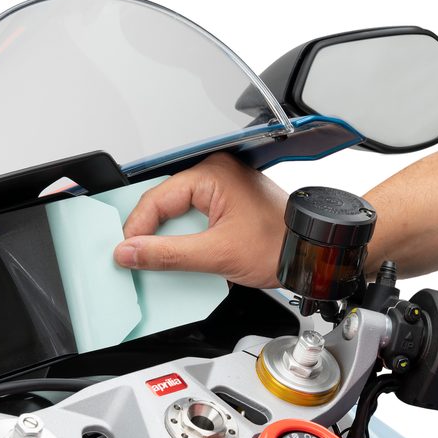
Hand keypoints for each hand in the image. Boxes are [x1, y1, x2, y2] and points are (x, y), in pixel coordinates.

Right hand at [112, 153, 286, 287]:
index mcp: (211, 174)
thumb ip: (168, 254)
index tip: (125, 253)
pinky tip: (181, 261)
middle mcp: (214, 176)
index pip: (156, 198)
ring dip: (167, 241)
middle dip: (149, 235)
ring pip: (176, 216)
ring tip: (159, 263)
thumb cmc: (280, 243)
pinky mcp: (225, 208)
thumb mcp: (216, 254)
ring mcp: (220, 191)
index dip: (136, 229)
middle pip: (163, 206)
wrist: (312, 253)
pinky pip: (192, 222)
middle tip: (135, 260)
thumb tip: (130, 252)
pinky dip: (183, 242)